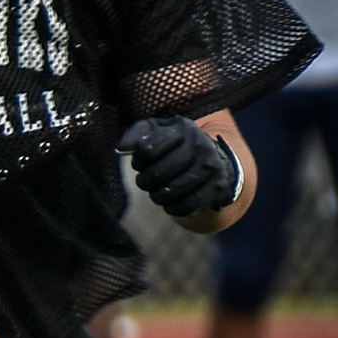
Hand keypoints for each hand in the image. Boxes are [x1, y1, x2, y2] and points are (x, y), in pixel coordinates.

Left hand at [118, 116, 241, 218]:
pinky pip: (187, 205)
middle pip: (158, 173)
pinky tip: (171, 203)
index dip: (138, 161)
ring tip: (157, 192)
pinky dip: (174, 208)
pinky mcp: (217, 188)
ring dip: (157, 196)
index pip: (147, 149)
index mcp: (183, 128)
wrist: (215, 159)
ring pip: (171, 191)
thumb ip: (136, 134)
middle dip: (144, 181)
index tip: (140, 164)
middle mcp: (200, 145)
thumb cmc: (175, 145)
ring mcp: (211, 167)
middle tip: (145, 182)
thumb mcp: (157, 131)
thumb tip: (120, 149)